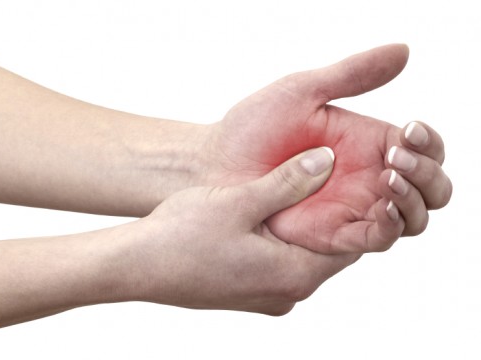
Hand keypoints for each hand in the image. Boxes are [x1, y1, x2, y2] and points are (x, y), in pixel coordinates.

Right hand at [131, 148, 357, 314]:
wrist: (135, 267)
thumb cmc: (180, 238)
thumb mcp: (239, 201)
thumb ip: (288, 182)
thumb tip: (326, 161)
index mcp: (293, 275)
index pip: (350, 245)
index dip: (359, 211)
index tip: (358, 181)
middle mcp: (286, 294)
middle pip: (327, 251)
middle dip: (329, 216)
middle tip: (327, 177)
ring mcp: (266, 297)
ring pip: (302, 256)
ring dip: (303, 226)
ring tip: (298, 191)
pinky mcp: (248, 293)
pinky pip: (280, 264)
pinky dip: (282, 240)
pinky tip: (267, 215)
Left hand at [204, 44, 451, 252]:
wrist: (215, 164)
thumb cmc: (252, 127)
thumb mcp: (303, 92)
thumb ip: (352, 75)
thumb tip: (404, 52)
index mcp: (367, 144)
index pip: (424, 149)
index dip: (429, 143)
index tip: (410, 131)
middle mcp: (367, 178)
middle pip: (429, 187)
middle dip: (428, 173)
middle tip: (397, 156)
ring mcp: (353, 208)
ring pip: (412, 217)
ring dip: (415, 198)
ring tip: (389, 175)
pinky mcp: (334, 234)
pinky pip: (379, 238)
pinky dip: (392, 224)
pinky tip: (383, 204)